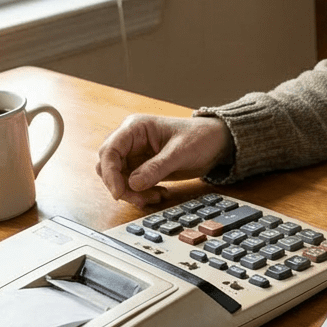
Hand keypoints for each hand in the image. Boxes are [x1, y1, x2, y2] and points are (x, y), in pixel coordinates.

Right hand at [96, 114, 234, 207]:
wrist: (217, 142)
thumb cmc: (201, 137)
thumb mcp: (181, 152)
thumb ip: (157, 167)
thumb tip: (132, 183)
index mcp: (135, 128)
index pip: (109, 150)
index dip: (110, 173)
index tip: (119, 193)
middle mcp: (131, 141)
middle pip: (109, 167)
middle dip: (122, 186)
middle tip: (141, 199)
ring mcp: (136, 155)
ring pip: (120, 179)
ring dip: (133, 193)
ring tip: (156, 196)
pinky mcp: (144, 168)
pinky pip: (133, 185)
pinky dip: (142, 193)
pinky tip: (160, 194)